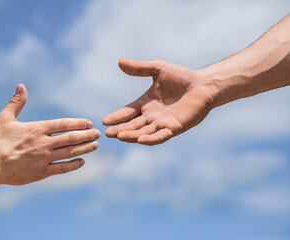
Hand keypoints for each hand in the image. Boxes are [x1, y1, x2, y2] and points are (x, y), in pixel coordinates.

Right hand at [0, 84, 100, 184]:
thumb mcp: (5, 118)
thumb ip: (16, 103)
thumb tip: (21, 86)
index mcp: (37, 129)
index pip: (63, 124)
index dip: (78, 123)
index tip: (89, 122)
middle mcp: (43, 143)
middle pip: (71, 138)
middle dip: (86, 135)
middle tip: (98, 133)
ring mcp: (43, 159)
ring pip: (69, 153)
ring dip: (84, 148)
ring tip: (95, 145)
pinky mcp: (41, 172)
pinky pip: (62, 169)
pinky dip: (73, 165)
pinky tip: (82, 161)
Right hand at [102, 59, 216, 144]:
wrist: (204, 85)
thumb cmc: (181, 76)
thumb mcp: (157, 69)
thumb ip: (139, 68)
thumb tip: (120, 62)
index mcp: (145, 103)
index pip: (127, 112)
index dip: (116, 117)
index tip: (104, 121)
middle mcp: (151, 116)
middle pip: (132, 125)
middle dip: (120, 130)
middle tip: (107, 133)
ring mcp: (162, 123)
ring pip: (143, 132)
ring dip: (131, 135)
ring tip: (119, 136)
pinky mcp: (175, 128)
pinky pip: (161, 136)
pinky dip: (151, 139)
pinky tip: (141, 140)